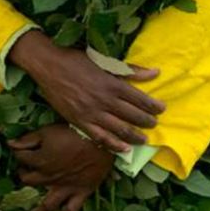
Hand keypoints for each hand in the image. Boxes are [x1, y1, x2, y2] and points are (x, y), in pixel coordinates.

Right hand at [8, 31, 164, 152]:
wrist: (48, 66)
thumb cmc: (77, 61)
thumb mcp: (105, 62)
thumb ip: (131, 70)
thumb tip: (156, 72)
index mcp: (112, 84)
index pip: (140, 99)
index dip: (153, 106)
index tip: (161, 109)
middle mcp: (104, 101)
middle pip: (133, 116)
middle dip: (147, 121)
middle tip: (153, 123)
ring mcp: (92, 113)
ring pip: (120, 130)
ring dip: (135, 136)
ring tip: (143, 139)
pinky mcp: (79, 121)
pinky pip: (100, 137)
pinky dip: (114, 145)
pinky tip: (124, 149)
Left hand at [9, 124, 114, 210]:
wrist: (100, 141)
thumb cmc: (72, 133)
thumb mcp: (47, 132)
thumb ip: (28, 140)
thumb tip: (10, 144)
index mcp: (39, 162)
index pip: (21, 158)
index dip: (18, 153)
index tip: (18, 149)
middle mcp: (49, 179)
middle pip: (29, 181)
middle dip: (23, 176)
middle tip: (23, 173)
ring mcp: (65, 188)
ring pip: (47, 205)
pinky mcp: (80, 192)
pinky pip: (71, 210)